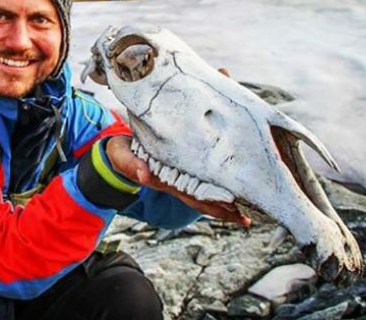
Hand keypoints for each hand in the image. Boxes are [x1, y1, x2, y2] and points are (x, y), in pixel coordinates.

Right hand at [105, 136, 250, 226]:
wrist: (115, 151)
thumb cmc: (120, 154)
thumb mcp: (122, 157)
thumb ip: (131, 165)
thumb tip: (143, 175)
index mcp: (164, 180)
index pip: (193, 195)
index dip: (212, 203)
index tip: (233, 208)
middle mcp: (175, 183)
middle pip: (204, 200)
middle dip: (226, 209)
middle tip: (250, 215)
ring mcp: (178, 178)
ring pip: (205, 193)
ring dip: (226, 202)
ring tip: (249, 208)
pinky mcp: (179, 170)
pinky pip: (201, 181)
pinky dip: (217, 187)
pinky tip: (232, 189)